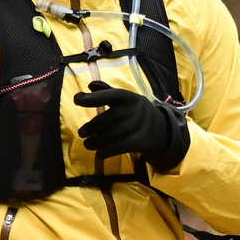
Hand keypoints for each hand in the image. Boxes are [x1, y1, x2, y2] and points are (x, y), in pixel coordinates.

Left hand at [74, 81, 188, 171]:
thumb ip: (107, 92)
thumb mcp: (127, 99)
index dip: (92, 97)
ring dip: (96, 141)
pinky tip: (99, 153)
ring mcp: (138, 126)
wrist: (162, 130)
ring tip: (87, 144)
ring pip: (111, 135)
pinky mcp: (140, 142)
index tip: (77, 99)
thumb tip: (90, 85)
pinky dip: (106, 151)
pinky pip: (118, 147)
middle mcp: (133, 110)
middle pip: (107, 118)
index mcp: (129, 97)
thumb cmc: (138, 113)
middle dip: (92, 127)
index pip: (110, 95)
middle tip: (81, 133)